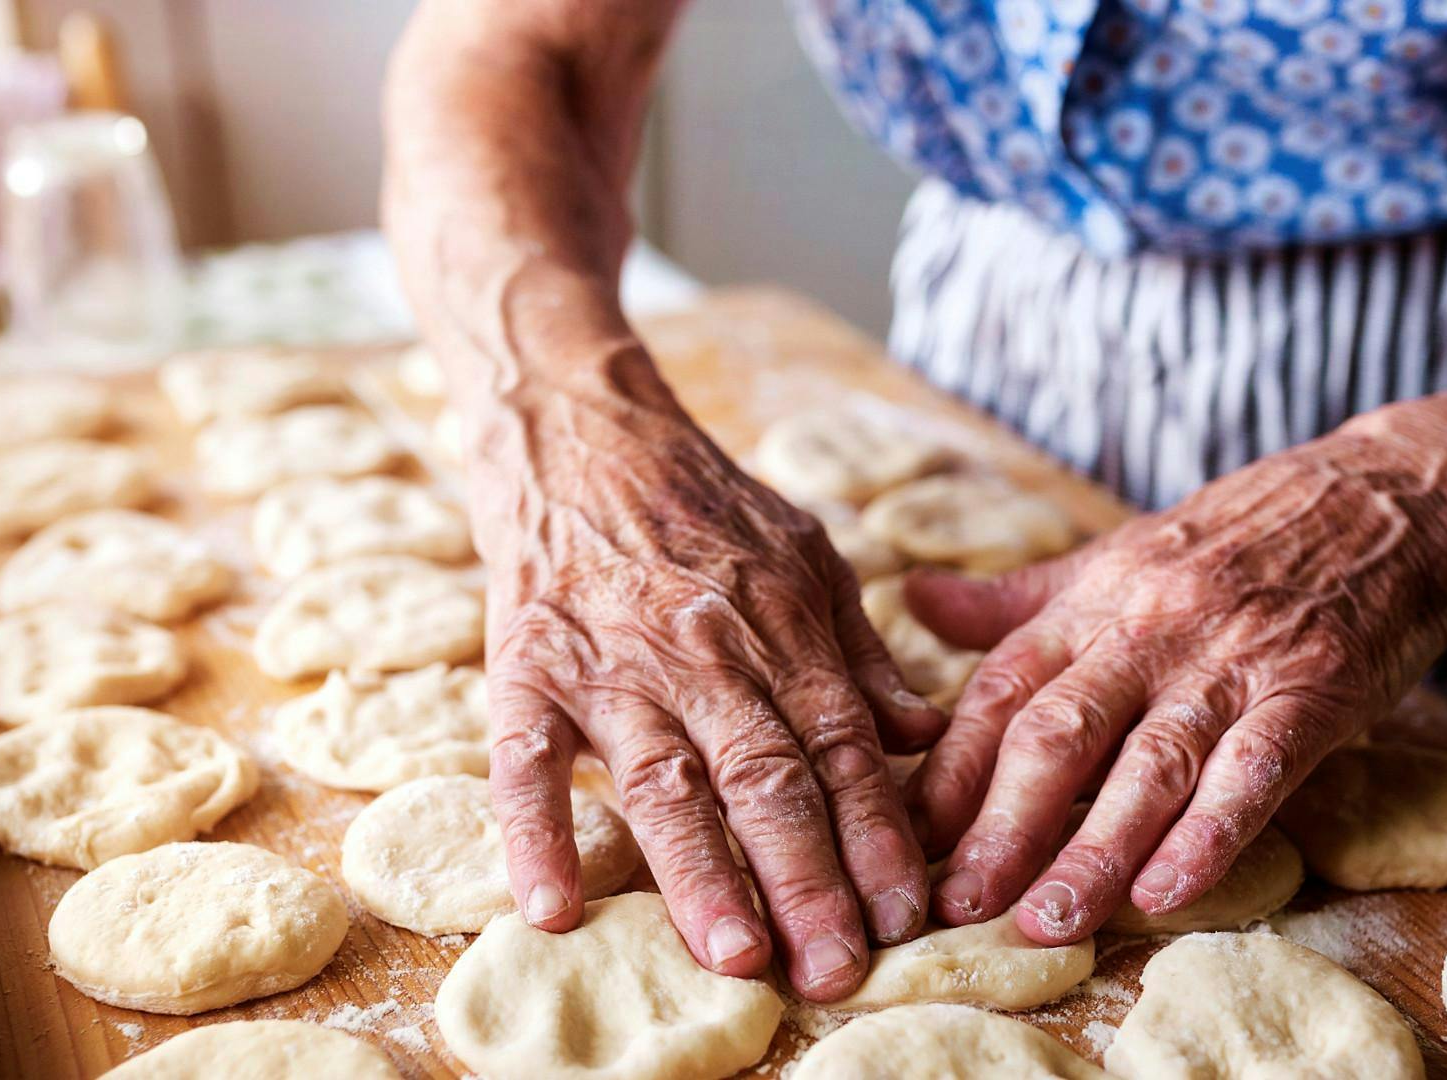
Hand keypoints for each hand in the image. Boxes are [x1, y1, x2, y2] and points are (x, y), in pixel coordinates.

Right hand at [468, 375, 948, 1000]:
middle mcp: (702, 652)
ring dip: (701, 873)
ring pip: (665, 781)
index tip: (909, 914)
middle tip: (837, 969)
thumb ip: (859, 652)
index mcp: (779, 627)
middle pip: (767, 778)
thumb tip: (922, 735)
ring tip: (737, 955)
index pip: (843, 748)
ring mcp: (610, 664)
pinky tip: (551, 908)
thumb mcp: (806, 554)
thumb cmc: (703, 505)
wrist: (579, 431)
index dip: (878, 836)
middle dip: (808, 880)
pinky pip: (524, 760)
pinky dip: (533, 834)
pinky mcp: (525, 666)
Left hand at [899, 430, 1446, 940]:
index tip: (903, 841)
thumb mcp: (1118, 554)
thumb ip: (1016, 599)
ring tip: (1047, 923)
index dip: (948, 772)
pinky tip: (1168, 892)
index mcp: (1092, 602)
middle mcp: (1148, 630)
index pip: (999, 693)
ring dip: (1093, 852)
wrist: (1392, 495)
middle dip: (1001, 828)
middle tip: (959, 904)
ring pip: (1147, 765)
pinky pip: (1255, 769)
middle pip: (1056, 735)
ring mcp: (1232, 661)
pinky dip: (1211, 834)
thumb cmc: (1242, 537)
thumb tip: (912, 602)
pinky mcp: (1314, 689)